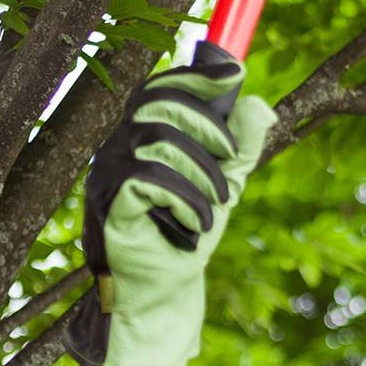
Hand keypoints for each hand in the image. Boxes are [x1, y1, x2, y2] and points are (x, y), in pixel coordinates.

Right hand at [65, 42, 276, 365]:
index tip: (233, 72)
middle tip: (230, 160)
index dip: (194, 77)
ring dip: (202, 173)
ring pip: (160, 142)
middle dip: (207, 127)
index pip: (159, 89)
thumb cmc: (187, 235)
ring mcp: (107, 176)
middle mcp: (118, 149)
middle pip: (160, 105)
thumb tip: (258, 104)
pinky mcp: (109, 205)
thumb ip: (240, 148)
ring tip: (215, 207)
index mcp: (142, 138)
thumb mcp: (225, 186)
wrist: (163, 292)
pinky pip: (149, 180)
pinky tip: (195, 225)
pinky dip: (185, 200)